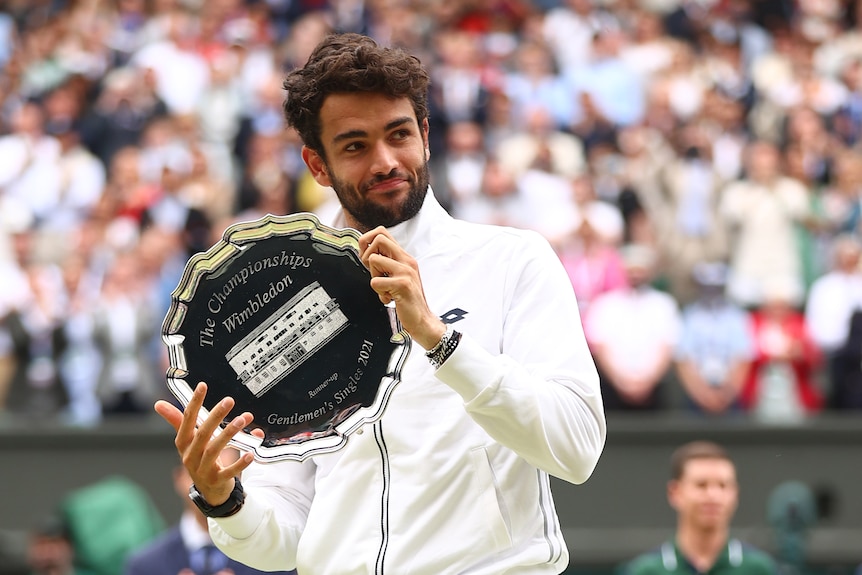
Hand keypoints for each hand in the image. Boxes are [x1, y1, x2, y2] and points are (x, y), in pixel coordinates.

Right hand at [154, 383, 255, 505]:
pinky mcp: (217, 481)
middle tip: (229, 400)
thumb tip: (158, 404)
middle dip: (215, 416)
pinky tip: (250, 453)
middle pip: (202, 434)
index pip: (187, 420)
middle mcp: (191, 456)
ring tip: (243, 419)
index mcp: (184, 443)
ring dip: (229, 434)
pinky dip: (239, 463)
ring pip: (214, 450)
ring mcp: (203, 470)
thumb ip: (177, 421)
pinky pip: (229, 472)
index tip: (202, 386)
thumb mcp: (187, 441)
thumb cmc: (199, 459)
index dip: (194, 402)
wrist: (209, 491)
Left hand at [358, 227, 445, 349]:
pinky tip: (388, 298)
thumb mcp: (399, 277)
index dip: (368, 241)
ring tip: (384, 288)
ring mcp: (406, 271)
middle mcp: (407, 261)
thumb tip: (366, 253)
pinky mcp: (402, 284)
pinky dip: (378, 293)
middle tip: (374, 272)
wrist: (422, 320)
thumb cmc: (408, 300)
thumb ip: (387, 264)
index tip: (367, 257)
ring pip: (374, 260)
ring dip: (374, 277)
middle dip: (368, 255)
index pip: (382, 232)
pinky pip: (375, 282)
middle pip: (378, 238)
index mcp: (405, 257)